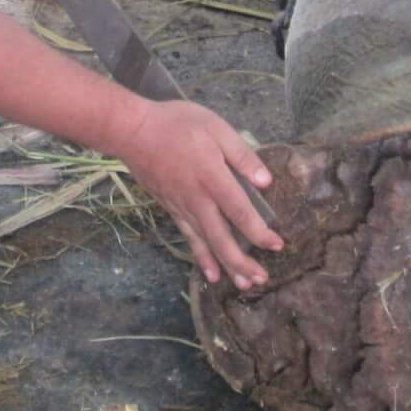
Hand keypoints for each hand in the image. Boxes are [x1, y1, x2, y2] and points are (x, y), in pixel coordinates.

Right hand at [112, 99, 283, 289]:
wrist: (132, 131)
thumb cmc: (176, 124)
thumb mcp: (215, 128)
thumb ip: (242, 155)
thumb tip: (266, 182)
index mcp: (213, 178)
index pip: (240, 212)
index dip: (260, 232)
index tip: (278, 245)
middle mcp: (198, 200)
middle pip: (223, 238)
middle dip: (244, 262)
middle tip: (262, 279)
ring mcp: (183, 208)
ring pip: (207, 244)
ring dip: (227, 266)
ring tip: (245, 285)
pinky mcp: (171, 209)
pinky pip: (189, 238)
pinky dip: (201, 258)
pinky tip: (211, 274)